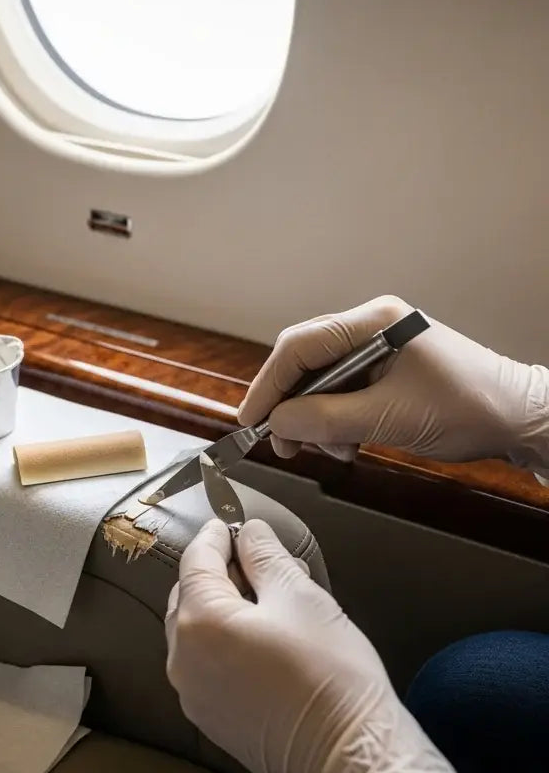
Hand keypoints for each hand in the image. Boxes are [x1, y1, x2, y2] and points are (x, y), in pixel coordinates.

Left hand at [165, 519, 479, 772]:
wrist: (349, 760)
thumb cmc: (329, 673)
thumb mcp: (300, 597)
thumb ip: (266, 557)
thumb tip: (249, 532)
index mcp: (199, 621)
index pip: (196, 561)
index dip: (215, 537)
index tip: (229, 523)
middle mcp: (182, 658)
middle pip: (188, 596)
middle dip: (217, 572)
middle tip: (254, 559)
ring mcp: (192, 693)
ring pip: (195, 632)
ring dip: (220, 607)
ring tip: (264, 598)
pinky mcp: (209, 718)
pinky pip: (204, 664)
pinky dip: (222, 642)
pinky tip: (258, 638)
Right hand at [237, 295, 548, 469]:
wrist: (520, 419)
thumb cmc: (470, 408)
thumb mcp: (389, 418)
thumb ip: (326, 419)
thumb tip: (278, 423)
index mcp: (374, 323)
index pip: (299, 347)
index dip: (269, 385)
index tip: (252, 419)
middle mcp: (371, 328)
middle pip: (305, 363)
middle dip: (291, 407)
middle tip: (284, 443)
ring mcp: (377, 348)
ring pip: (320, 382)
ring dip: (315, 420)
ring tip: (329, 449)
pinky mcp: (383, 370)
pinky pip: (341, 392)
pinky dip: (335, 421)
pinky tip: (348, 442)